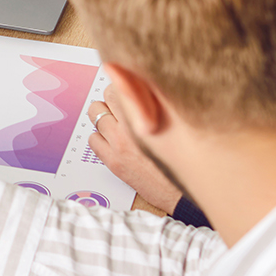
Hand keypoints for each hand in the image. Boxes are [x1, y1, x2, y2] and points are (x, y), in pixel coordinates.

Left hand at [87, 85, 181, 213]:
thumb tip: (142, 85)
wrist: (183, 192)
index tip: (128, 88)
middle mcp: (134, 126)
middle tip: (123, 106)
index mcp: (151, 112)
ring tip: (117, 123)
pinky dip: (100, 137)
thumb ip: (159, 103)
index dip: (127, 85)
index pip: (126, 83)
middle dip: (115, 99)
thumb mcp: (177, 122)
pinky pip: (92, 139)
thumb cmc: (183, 158)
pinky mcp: (113, 161)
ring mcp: (120, 144)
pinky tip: (113, 141)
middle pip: (108, 95)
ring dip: (104, 116)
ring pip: (95, 114)